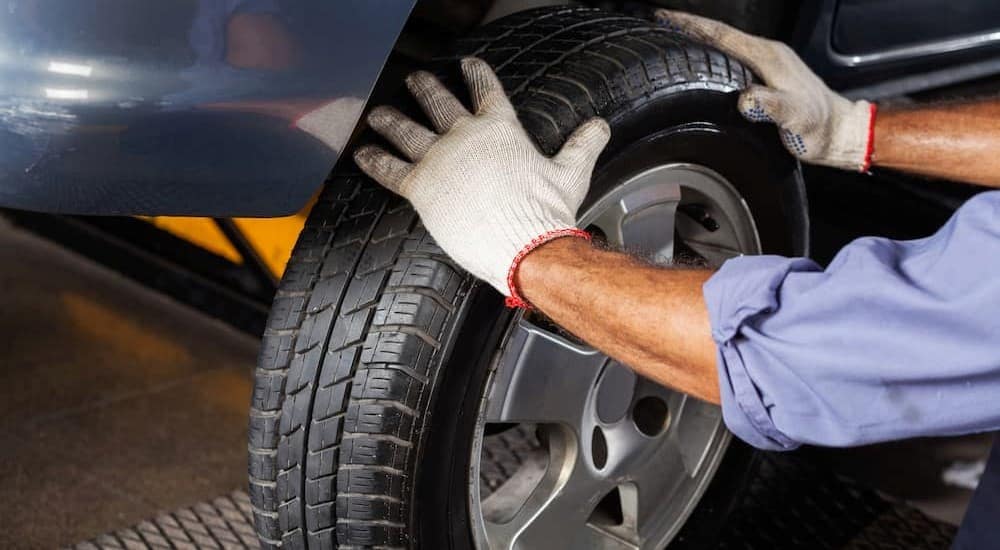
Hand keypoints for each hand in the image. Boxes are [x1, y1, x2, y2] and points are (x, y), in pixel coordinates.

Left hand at [353, 57, 609, 305]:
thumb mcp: (572, 173)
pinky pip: (389, 168)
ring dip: (391, 119)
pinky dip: (373, 159)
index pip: (485, 90)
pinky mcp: (419, 187)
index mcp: (500, 128)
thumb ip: (582, 145)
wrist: (523, 246)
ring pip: (407, 130)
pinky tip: (362, 152)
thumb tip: (600, 126)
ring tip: (379, 113)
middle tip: (417, 79)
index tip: (468, 64)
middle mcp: (464, 136)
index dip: (476, 75)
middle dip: (426, 87)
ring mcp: (439, 159)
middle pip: (438, 102)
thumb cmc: (546, 213)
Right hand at [655, 10, 875, 171]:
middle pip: (719, 33)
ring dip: (697, 38)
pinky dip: (711, 52)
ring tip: (669, 37)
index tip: (663, 19)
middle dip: (686, 26)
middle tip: (656, 24)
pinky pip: (732, 55)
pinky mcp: (767, 72)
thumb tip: (746, 100)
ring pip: (724, 43)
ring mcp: (768, 62)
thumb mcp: (795, 119)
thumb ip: (772, 107)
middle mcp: (767, 53)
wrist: (839, 132)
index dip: (690, 26)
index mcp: (768, 58)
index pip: (721, 35)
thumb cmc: (818, 129)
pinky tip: (700, 60)